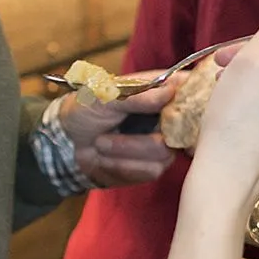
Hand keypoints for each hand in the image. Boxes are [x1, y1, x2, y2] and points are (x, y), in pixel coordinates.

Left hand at [59, 83, 184, 188]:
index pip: (193, 88)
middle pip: (183, 128)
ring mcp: (163, 143)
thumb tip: (169, 92)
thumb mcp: (103, 95)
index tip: (169, 110)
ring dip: (125, 151)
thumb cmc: (83, 111)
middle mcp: (168, 116)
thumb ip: (137, 95)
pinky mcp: (154, 166)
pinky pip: (151, 170)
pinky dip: (123, 166)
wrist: (65, 146)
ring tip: (100, 144)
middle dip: (140, 138)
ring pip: (163, 153)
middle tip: (104, 136)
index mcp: (160, 89)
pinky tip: (107, 159)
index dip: (194, 99)